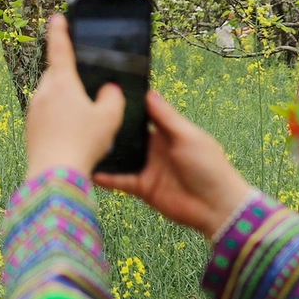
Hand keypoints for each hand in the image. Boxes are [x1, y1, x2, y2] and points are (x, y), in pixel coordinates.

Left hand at [24, 14, 127, 178]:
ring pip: (51, 97)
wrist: (53, 174)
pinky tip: (72, 134)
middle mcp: (42, 93)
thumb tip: (109, 90)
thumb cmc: (83, 143)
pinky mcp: (30, 129)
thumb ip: (113, 98)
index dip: (61, 32)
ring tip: (84, 119)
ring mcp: (33, 111)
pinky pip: (46, 116)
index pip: (60, 49)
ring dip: (65, 101)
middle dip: (70, 78)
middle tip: (88, 89)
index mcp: (61, 83)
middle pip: (57, 75)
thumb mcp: (109, 118)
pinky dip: (58, 118)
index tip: (57, 18)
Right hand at [95, 89, 252, 238]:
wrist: (216, 207)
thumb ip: (166, 117)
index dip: (128, 107)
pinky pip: (120, 181)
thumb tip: (149, 91)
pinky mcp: (143, 188)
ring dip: (105, 153)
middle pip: (128, 136)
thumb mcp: (187, 137)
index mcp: (168, 133)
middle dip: (110, 129)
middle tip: (84, 117)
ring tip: (82, 144)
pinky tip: (91, 171)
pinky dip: (107, 178)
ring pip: (121, 157)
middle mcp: (155, 149)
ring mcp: (148, 168)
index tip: (106, 93)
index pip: (144, 115)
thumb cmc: (208, 166)